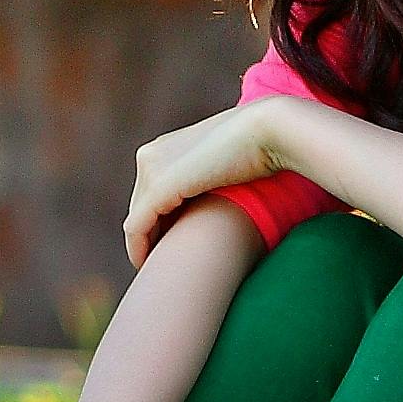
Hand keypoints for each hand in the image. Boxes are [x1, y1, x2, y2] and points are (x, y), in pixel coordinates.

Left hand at [124, 98, 302, 265]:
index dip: (158, 223)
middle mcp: (149, 155)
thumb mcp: (222, 164)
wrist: (265, 131)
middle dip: (151, 235)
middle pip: (141, 208)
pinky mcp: (157, 189)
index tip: (173, 248)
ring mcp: (150, 170)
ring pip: (137, 221)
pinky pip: (136, 229)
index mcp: (163, 147)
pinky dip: (139, 250)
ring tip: (161, 270)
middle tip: (166, 264)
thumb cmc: (257, 147)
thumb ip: (207, 179)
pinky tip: (149, 267)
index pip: (150, 194)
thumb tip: (211, 200)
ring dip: (145, 246)